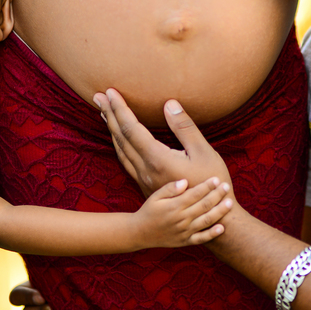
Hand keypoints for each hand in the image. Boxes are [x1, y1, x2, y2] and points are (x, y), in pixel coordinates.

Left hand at [94, 90, 233, 198]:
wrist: (210, 217)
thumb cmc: (211, 181)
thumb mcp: (203, 151)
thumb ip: (184, 127)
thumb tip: (168, 103)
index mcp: (157, 158)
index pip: (131, 128)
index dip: (120, 109)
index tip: (110, 92)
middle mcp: (146, 168)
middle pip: (121, 138)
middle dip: (109, 115)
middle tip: (98, 97)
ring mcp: (144, 178)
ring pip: (120, 150)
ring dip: (111, 129)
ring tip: (104, 113)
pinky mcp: (146, 184)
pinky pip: (125, 160)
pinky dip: (118, 144)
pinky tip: (118, 139)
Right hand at [134, 177, 232, 246]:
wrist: (139, 233)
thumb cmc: (148, 210)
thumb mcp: (155, 196)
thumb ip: (170, 188)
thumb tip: (185, 181)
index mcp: (174, 206)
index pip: (195, 194)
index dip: (207, 186)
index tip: (216, 179)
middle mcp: (181, 219)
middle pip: (204, 205)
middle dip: (217, 195)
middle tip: (227, 186)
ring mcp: (184, 231)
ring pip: (206, 221)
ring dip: (219, 211)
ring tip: (230, 203)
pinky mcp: (185, 241)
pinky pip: (201, 239)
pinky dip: (212, 234)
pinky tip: (222, 227)